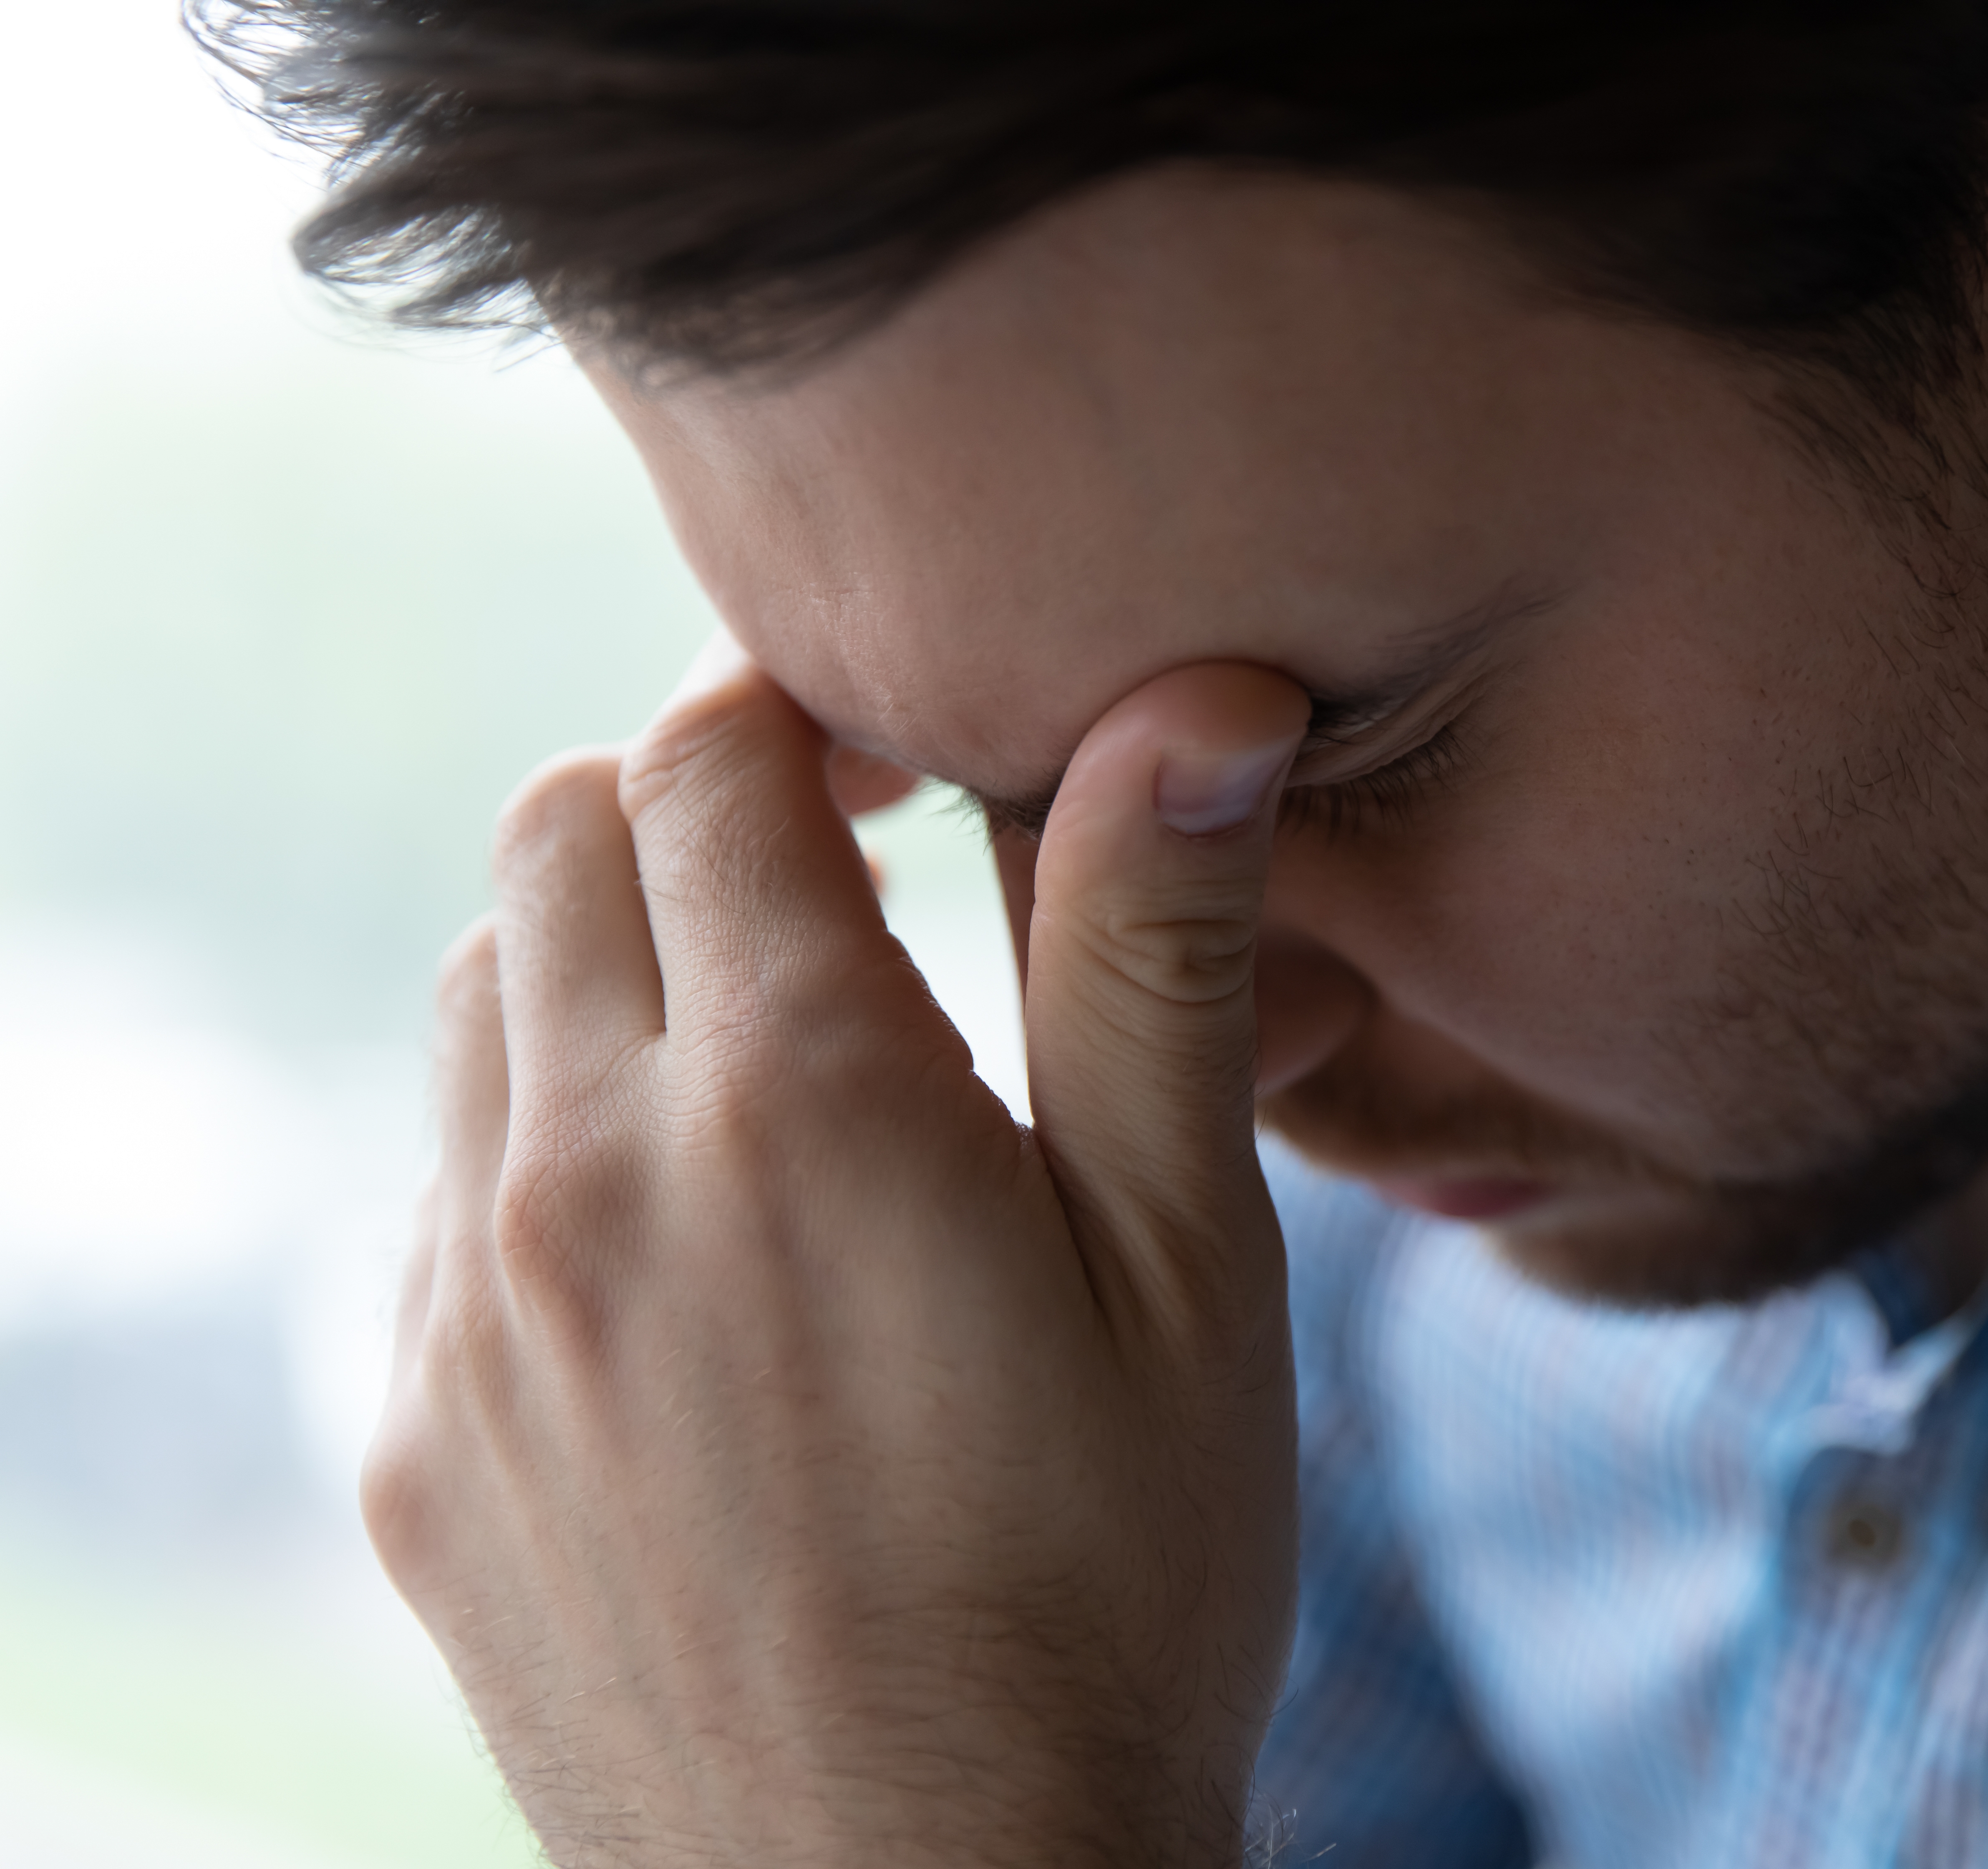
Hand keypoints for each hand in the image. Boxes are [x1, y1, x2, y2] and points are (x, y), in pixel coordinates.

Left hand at [366, 638, 1311, 1867]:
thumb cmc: (1113, 1591)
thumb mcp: (1185, 1265)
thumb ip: (1147, 958)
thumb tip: (1194, 704)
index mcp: (794, 1103)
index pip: (706, 758)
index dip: (792, 712)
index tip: (883, 767)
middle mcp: (585, 1181)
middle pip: (557, 841)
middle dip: (687, 813)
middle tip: (833, 895)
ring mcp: (469, 1323)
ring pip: (476, 1008)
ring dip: (601, 976)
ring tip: (762, 1079)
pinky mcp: (418, 1450)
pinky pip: (436, 1200)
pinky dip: (541, 1152)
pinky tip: (682, 1261)